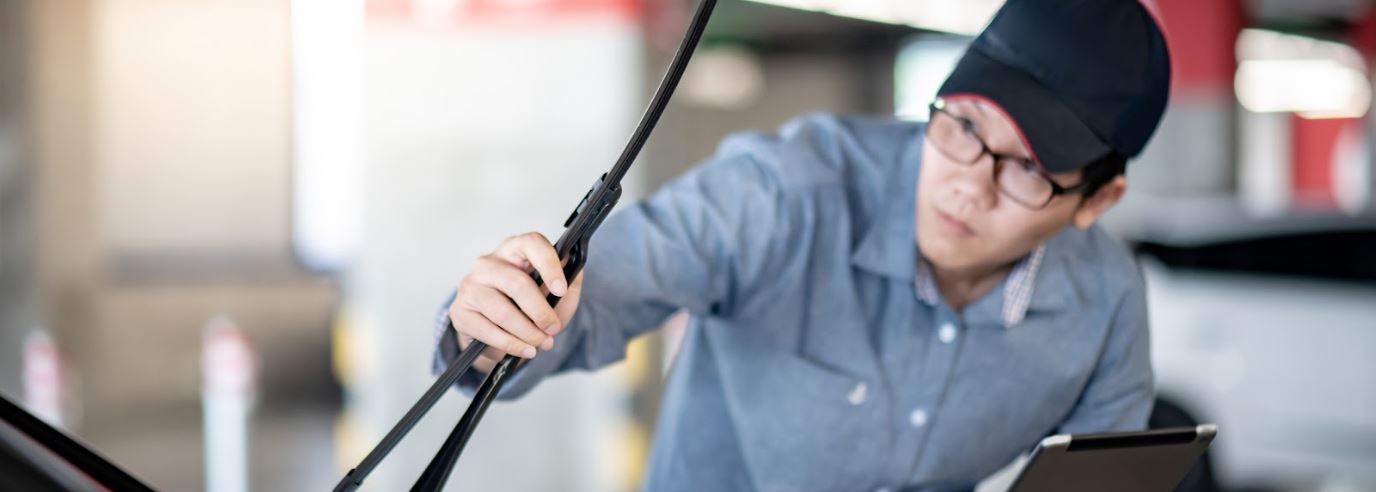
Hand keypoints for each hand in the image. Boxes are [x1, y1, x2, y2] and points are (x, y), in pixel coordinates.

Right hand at [448, 232, 584, 373]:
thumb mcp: (557, 295)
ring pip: (502, 310)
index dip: (549, 265)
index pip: (531, 243)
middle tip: (553, 329)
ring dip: (527, 332)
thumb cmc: (530, 308)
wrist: (501, 335)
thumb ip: (570, 281)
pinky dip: (511, 344)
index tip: (562, 289)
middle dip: (540, 311)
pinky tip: (525, 350)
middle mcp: (488, 262)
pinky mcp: (460, 311)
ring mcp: (470, 285)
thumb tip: (575, 268)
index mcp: (515, 249)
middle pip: (516, 283)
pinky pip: (487, 330)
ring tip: (542, 343)